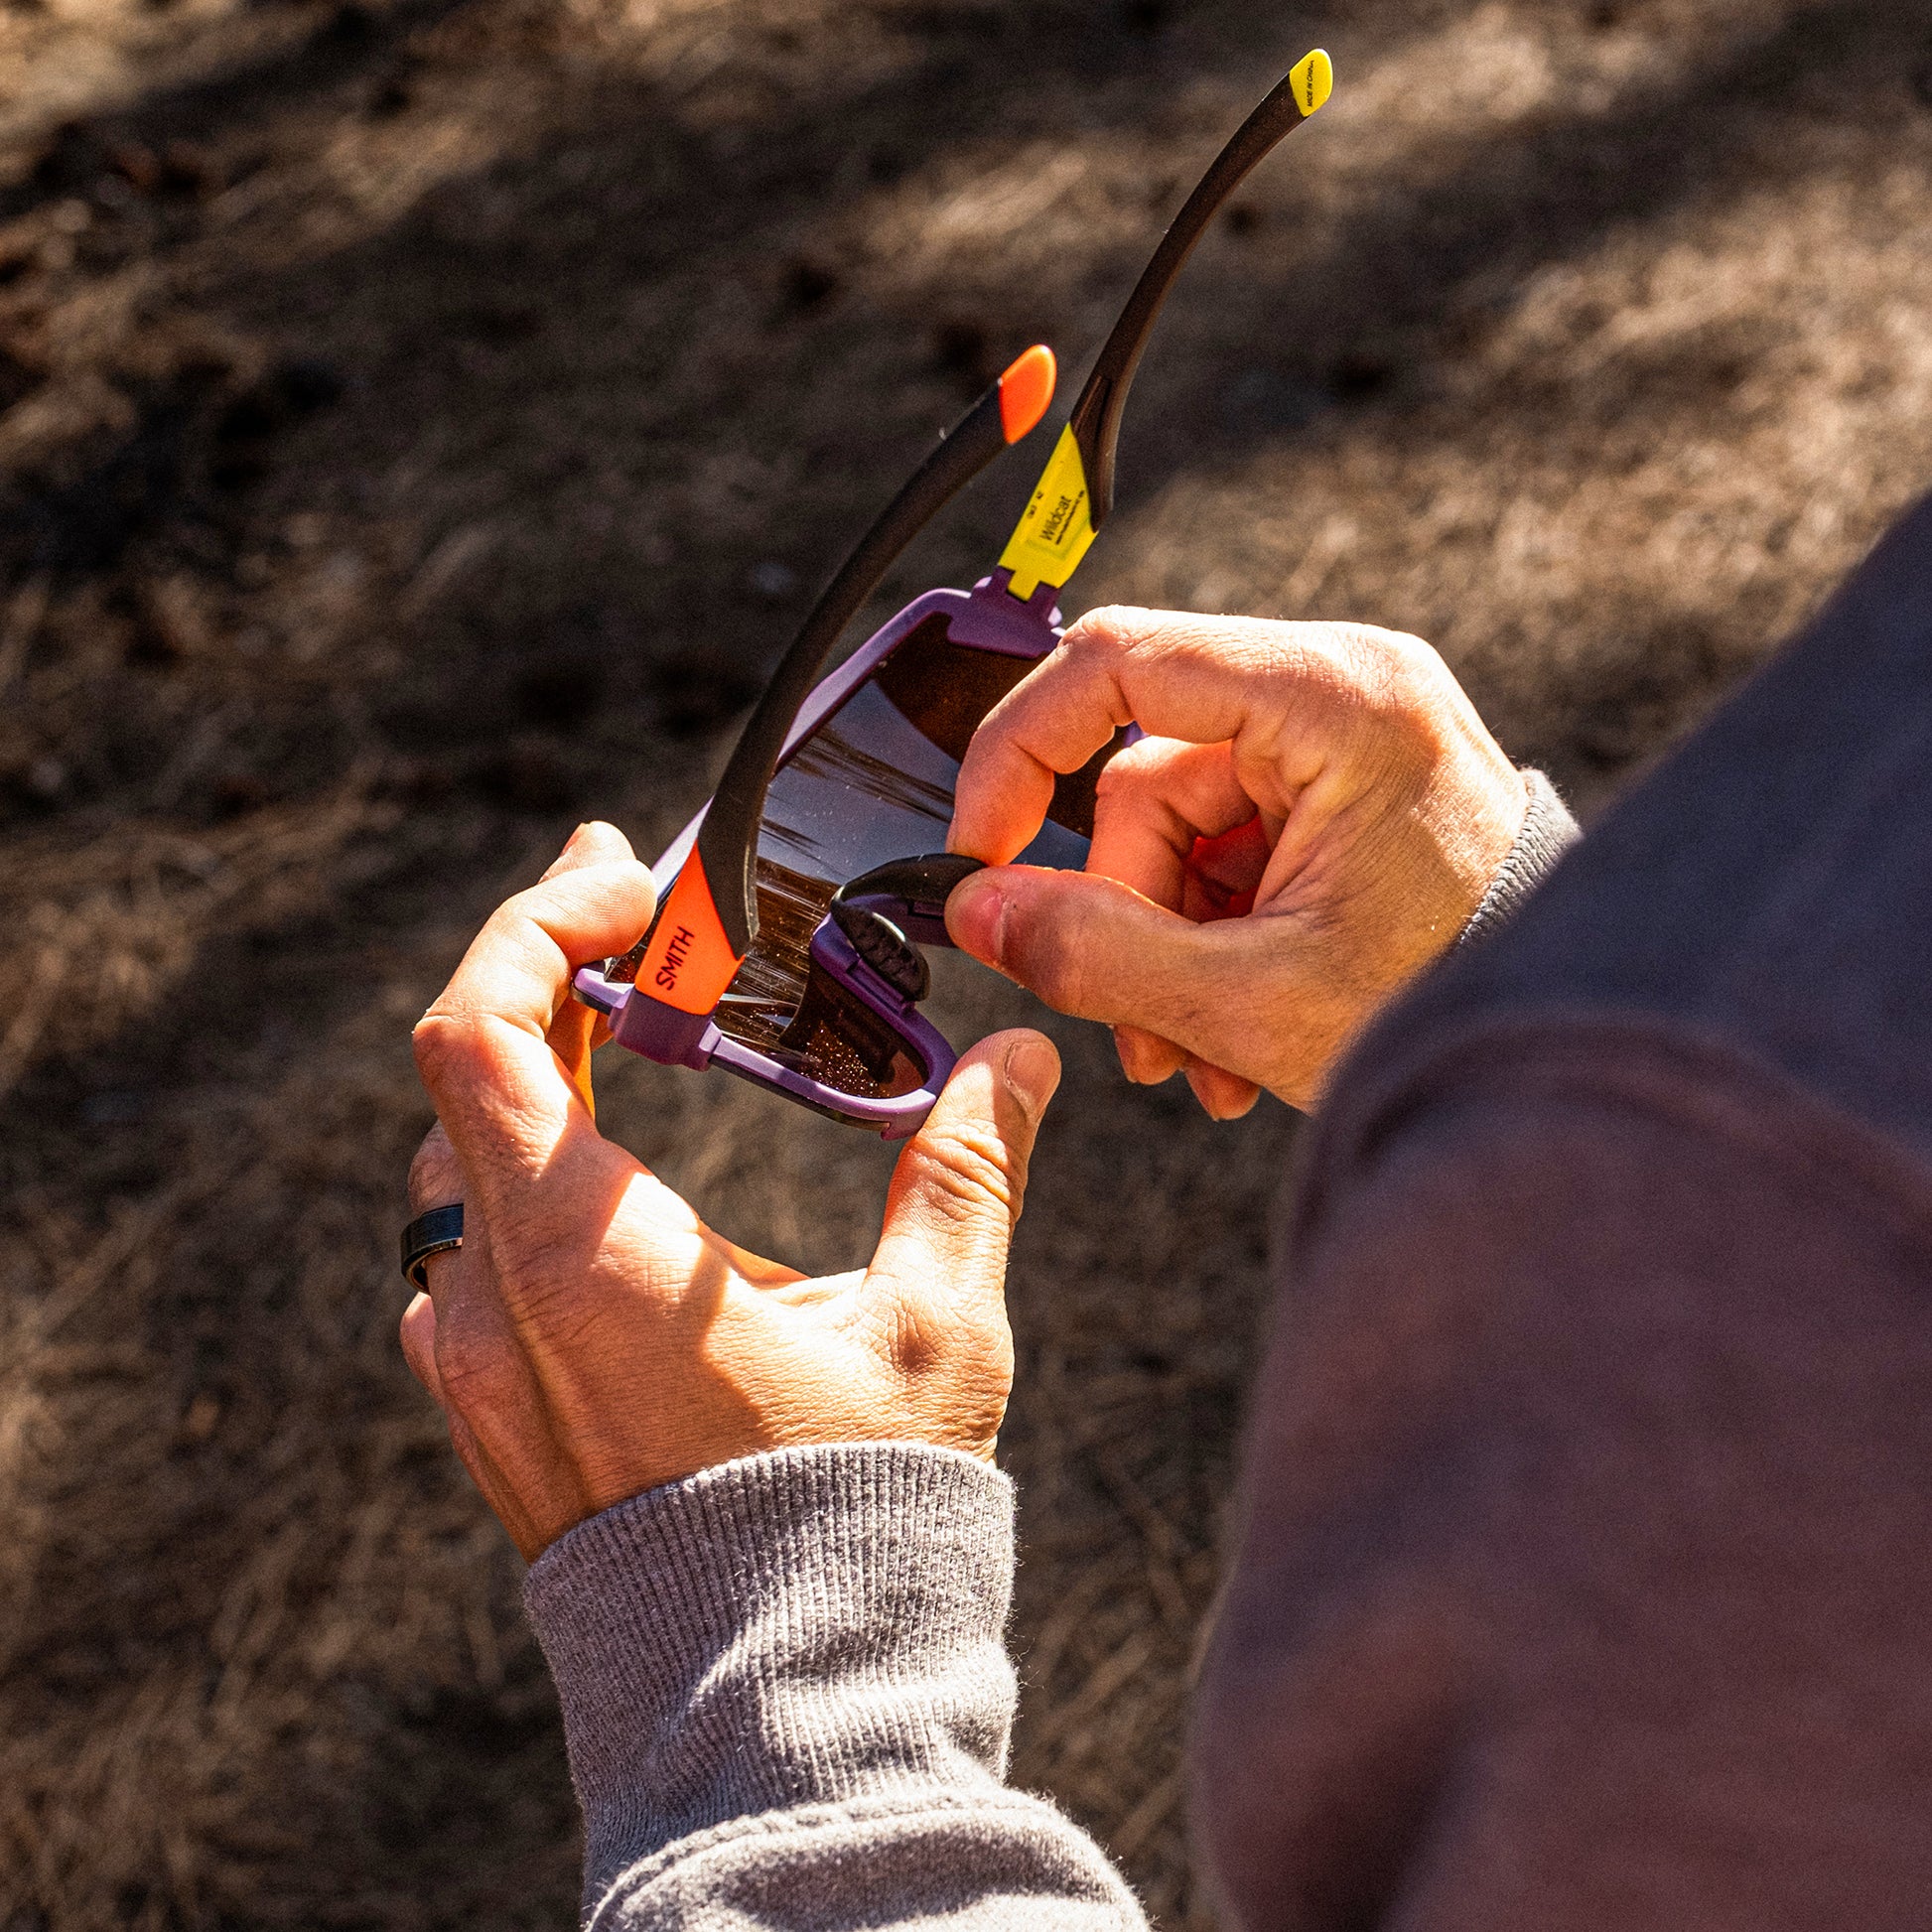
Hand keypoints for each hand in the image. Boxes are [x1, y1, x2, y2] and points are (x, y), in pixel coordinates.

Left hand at [404, 822, 1059, 1558]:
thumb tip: (1022, 1059)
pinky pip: (465, 1250)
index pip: (481, 1028)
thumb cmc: (852, 1510)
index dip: (533, 923)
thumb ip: (967, 1170)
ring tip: (634, 1014)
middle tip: (640, 903)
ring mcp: (471, 1359)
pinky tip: (606, 1177)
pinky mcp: (484, 1408)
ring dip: (535, 1070)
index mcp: (582, 1251)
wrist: (776, 1696)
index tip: (624, 877)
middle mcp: (492, 1296)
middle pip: (469, 1071)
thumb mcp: (933, 1326)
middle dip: (552, 965)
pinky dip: (521, 1173)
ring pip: (461, 1158)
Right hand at [945, 609, 1524, 1116]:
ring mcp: (1337, 744)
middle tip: (1141, 1028)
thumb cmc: (1455, 1004)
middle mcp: (1338, 693)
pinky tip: (1230, 1028)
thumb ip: (1094, 951)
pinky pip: (1220, 853)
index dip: (1020, 751)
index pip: (1120, 663)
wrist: (1571, 1043)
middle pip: (1142, 777)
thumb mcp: (1252, 999)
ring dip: (1162, 949)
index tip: (982, 849)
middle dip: (1124, 913)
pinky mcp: (1334, 795)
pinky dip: (1207, 941)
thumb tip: (974, 909)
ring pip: (1171, 832)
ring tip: (1200, 1054)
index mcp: (1337, 698)